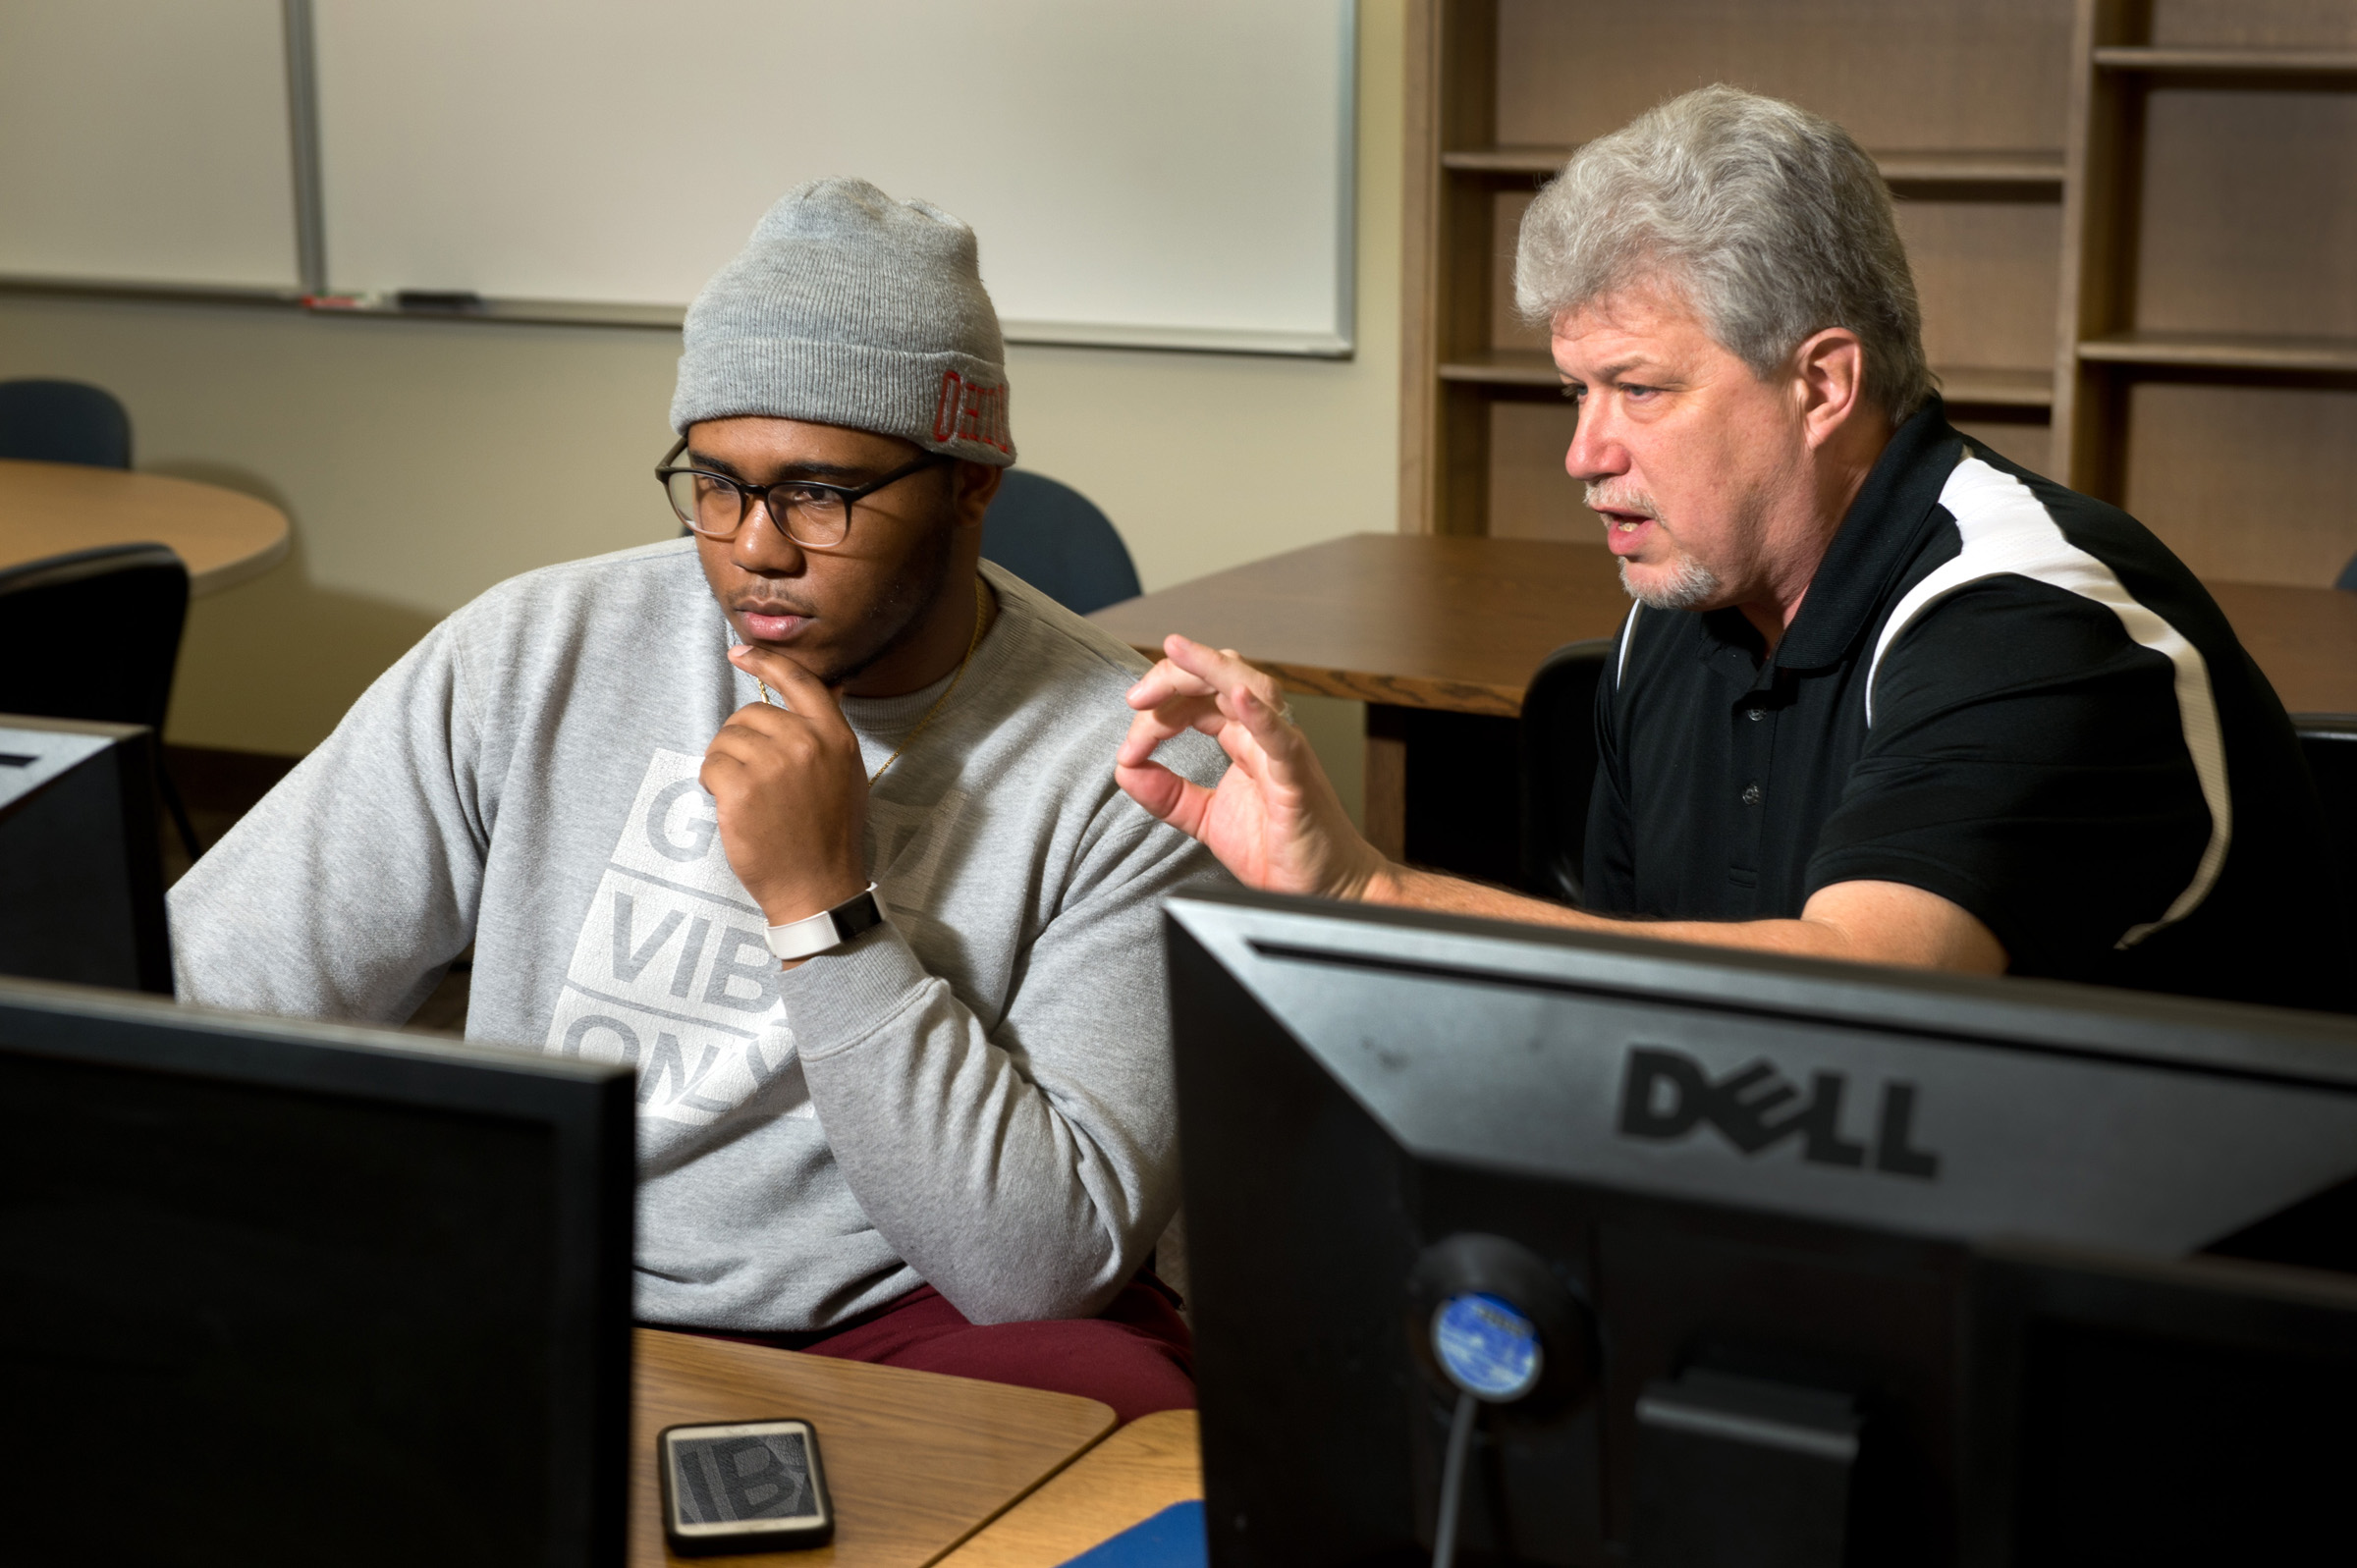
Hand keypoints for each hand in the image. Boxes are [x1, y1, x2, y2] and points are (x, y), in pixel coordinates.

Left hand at [701, 645, 870, 927]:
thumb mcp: (846, 774)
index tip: (741, 653)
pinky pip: (710, 766)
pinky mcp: (741, 790)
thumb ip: (827, 735)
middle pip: (750, 714)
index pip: (798, 680)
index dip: (765, 662)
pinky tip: (732, 807)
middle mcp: (806, 743)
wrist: (818, 887)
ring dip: (725, 765)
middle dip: (741, 740)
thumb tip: (813, 696)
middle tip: (752, 777)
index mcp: (835, 736)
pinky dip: (712, 784)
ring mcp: (773, 765)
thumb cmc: (830, 836)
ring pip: (726, 740)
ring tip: (747, 797)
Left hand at [1115, 634, 1390, 899]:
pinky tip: (1238, 697)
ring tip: (1176, 654)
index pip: (1195, 700)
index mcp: (1243, 739)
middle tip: (1136, 699)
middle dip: (1173, 678)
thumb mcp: (1205, 819)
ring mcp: (1284, 753)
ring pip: (1253, 688)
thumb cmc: (1280, 849)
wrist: (1326, 890)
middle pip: (1220, 679)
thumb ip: (1167, 794)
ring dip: (1211, 668)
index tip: (1130, 751)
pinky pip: (1280, 740)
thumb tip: (1125, 770)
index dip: (1155, 713)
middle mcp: (1265, 735)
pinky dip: (1259, 714)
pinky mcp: (1297, 781)